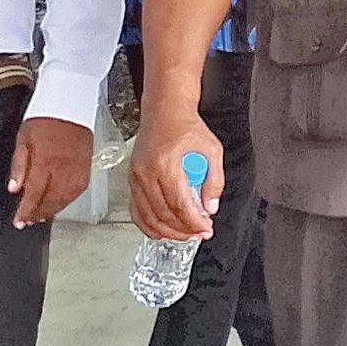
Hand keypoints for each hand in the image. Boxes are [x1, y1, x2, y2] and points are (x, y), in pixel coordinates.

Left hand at [6, 117, 92, 228]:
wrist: (69, 105)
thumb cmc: (44, 118)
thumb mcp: (23, 139)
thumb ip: (18, 166)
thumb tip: (13, 189)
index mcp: (45, 161)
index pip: (34, 194)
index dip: (26, 211)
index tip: (19, 221)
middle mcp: (63, 169)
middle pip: (50, 200)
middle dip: (37, 214)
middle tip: (27, 222)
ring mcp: (77, 170)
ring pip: (65, 199)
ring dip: (51, 210)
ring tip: (40, 216)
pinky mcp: (86, 168)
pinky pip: (77, 192)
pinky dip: (66, 201)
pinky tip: (58, 203)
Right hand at [129, 113, 224, 241]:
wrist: (165, 111)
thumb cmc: (186, 126)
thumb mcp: (212, 150)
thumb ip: (214, 181)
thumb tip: (210, 207)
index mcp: (167, 165)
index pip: (180, 205)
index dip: (194, 223)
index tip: (205, 229)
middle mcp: (147, 172)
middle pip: (163, 215)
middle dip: (183, 230)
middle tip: (199, 233)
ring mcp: (136, 177)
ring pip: (148, 216)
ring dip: (167, 231)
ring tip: (184, 235)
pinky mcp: (132, 179)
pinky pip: (136, 210)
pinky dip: (148, 225)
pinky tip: (162, 230)